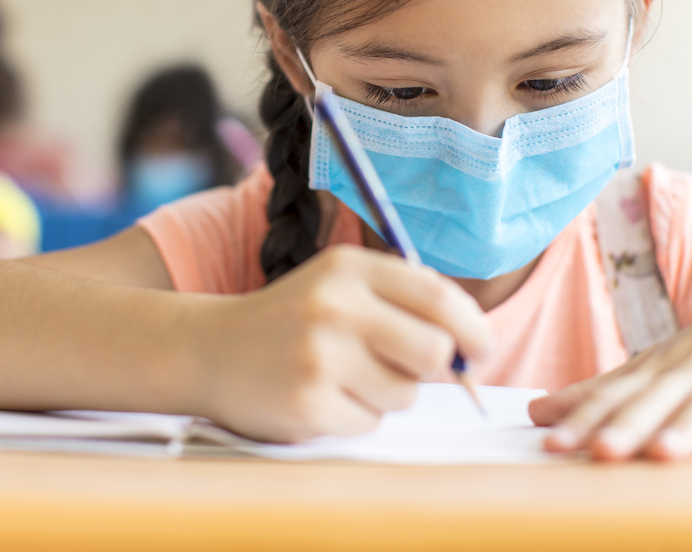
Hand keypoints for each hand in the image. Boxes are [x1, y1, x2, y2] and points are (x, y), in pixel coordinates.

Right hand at [194, 245, 491, 442]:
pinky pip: (370, 423)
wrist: (211, 349)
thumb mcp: (342, 284)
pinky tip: (322, 396)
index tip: (480, 348)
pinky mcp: (307, 401)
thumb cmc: (294, 319)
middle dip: (430, 368)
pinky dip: (356, 417)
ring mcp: (319, 355)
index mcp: (350, 267)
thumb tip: (473, 343)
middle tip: (404, 366)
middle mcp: (334, 305)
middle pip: (433, 351)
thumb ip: (405, 300)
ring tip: (347, 377)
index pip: (438, 298)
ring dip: (388, 394)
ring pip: (405, 393)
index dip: (473, 328)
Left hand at [527, 263, 691, 460]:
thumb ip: (601, 393)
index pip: (613, 396)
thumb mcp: (655, 368)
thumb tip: (535, 411)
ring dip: (690, 428)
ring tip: (666, 453)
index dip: (581, 417)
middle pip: (653, 402)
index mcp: (658, 372)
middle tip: (596, 451)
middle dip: (624, 426)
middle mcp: (691, 370)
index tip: (548, 440)